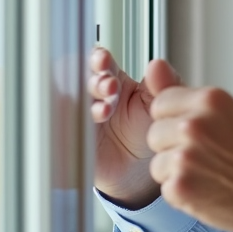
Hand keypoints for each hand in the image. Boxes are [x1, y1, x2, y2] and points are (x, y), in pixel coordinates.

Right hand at [88, 47, 178, 207]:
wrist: (142, 172)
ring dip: (88, 99)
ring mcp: (83, 115)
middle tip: (110, 86)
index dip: (98, 58)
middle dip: (95, 79)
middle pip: (83, 77)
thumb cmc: (149, 134)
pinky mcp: (76, 135)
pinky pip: (68, 122)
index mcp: (115, 81)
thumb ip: (164, 84)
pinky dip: (80, 118)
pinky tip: (96, 121)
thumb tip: (156, 62)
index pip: (100, 61)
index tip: (102, 60)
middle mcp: (96, 96)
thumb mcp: (160, 106)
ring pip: (75, 97)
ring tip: (106, 109)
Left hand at [145, 85, 232, 231]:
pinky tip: (211, 193)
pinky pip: (166, 189)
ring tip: (211, 177)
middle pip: (155, 134)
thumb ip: (191, 96)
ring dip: (177, 173)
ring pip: (157, 164)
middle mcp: (194, 124)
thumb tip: (153, 65)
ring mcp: (186, 157)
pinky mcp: (181, 188)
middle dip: (173, 147)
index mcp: (210, 100)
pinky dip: (184, 195)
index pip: (161, 103)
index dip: (175, 121)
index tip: (196, 135)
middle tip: (206, 159)